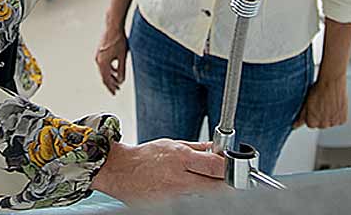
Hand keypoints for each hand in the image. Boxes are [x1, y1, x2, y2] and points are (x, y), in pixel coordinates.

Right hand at [91, 140, 226, 203]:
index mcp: (181, 158)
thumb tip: (215, 148)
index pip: (216, 167)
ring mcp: (174, 195)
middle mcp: (179, 178)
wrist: (120, 171)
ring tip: (197, 181)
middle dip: (224, 183)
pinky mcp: (167, 206)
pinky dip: (190, 196)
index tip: (231, 167)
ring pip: (203, 195)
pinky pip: (187, 202)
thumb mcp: (171, 144)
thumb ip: (196, 147)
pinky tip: (184, 189)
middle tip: (225, 180)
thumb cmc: (144, 156)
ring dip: (206, 189)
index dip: (228, 168)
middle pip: (216, 187)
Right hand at [95, 22, 128, 94]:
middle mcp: (98, 60)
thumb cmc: (118, 40)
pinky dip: (109, 68)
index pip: (106, 79)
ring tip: (117, 81)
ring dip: (110, 76)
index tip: (115, 93)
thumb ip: (121, 70)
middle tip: (116, 90)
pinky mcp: (100, 51)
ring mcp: (98, 55)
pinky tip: (116, 69)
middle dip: (111, 83)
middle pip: (104, 75)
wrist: (113, 26)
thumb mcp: (122, 57)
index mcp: (102, 63)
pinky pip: (104, 63)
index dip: (111, 87)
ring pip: (104, 69)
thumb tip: (121, 80)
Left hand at [293, 75, 347, 128]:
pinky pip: (339, 120)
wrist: (332, 82)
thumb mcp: (306, 103)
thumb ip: (301, 116)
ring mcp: (333, 123)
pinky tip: (335, 105)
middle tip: (322, 104)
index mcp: (312, 123)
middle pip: (321, 124)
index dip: (311, 114)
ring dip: (330, 115)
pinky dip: (338, 114)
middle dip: (321, 116)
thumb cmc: (318, 90)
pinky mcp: (343, 120)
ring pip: (330, 122)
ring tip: (329, 103)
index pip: (310, 124)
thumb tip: (294, 126)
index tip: (314, 107)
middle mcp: (323, 125)